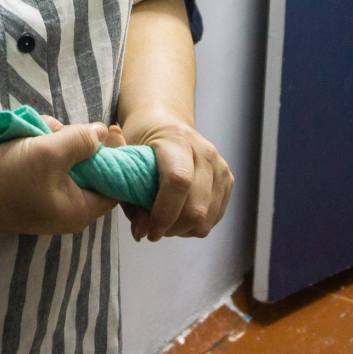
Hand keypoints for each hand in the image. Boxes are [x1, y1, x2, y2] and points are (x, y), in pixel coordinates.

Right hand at [0, 118, 118, 235]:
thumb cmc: (6, 179)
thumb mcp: (49, 153)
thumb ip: (82, 141)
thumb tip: (104, 133)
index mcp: (79, 211)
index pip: (115, 185)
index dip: (117, 156)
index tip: (112, 128)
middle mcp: (66, 209)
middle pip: (90, 168)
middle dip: (76, 143)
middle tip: (59, 129)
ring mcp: (46, 200)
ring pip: (65, 160)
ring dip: (53, 140)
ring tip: (34, 130)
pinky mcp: (29, 189)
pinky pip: (45, 163)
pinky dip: (37, 146)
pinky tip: (22, 136)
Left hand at [118, 109, 231, 241]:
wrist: (165, 122)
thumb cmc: (140, 142)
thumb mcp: (125, 162)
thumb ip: (128, 195)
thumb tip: (142, 231)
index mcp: (176, 140)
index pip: (178, 181)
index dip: (164, 213)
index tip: (149, 231)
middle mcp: (204, 151)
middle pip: (196, 207)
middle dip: (172, 228)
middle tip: (153, 230)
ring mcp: (220, 165)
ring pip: (207, 218)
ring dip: (183, 230)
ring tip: (166, 223)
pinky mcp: (228, 179)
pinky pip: (214, 218)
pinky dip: (195, 226)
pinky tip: (179, 216)